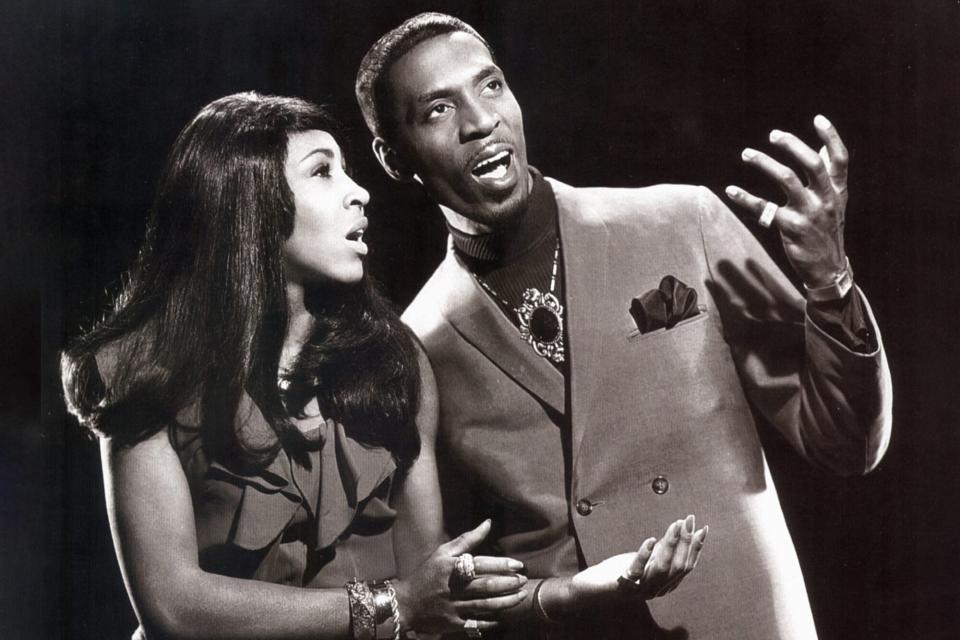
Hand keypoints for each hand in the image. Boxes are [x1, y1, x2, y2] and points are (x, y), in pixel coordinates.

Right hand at [394, 520, 527, 634]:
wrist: (405, 603)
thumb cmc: (427, 574)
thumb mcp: (443, 552)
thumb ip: (467, 539)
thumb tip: (488, 523)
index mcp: (451, 568)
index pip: (481, 564)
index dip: (501, 564)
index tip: (518, 564)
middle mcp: (453, 587)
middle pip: (486, 586)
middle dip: (508, 583)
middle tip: (524, 580)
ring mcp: (453, 607)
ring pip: (484, 605)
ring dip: (506, 601)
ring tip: (521, 596)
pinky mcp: (453, 623)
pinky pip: (475, 624)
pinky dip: (490, 621)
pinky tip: (503, 617)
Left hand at [564, 515, 706, 607]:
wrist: (592, 587)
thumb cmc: (620, 570)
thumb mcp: (646, 556)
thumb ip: (664, 548)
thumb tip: (682, 527)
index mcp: (665, 584)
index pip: (687, 566)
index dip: (696, 547)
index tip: (703, 528)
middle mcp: (656, 589)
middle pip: (678, 567)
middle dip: (687, 542)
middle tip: (689, 519)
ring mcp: (641, 589)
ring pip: (662, 568)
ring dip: (671, 545)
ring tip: (676, 525)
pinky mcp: (623, 585)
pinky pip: (637, 570)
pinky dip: (644, 554)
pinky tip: (651, 539)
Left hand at [725, 114, 848, 287]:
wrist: (828, 268)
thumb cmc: (827, 229)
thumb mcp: (836, 202)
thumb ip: (831, 176)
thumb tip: (824, 146)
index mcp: (838, 190)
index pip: (840, 159)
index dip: (832, 136)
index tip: (817, 118)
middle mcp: (826, 198)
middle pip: (812, 163)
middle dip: (792, 145)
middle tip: (773, 134)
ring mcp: (809, 213)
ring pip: (787, 179)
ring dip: (765, 163)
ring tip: (747, 153)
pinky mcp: (791, 228)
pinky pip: (764, 209)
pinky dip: (745, 198)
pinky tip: (731, 190)